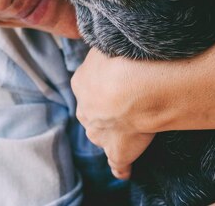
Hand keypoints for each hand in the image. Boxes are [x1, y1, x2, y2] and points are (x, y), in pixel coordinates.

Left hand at [72, 49, 169, 178]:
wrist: (134, 87)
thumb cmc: (122, 59)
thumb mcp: (106, 45)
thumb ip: (104, 52)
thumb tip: (106, 46)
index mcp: (80, 82)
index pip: (88, 84)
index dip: (104, 82)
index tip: (120, 79)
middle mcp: (85, 109)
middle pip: (92, 111)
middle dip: (104, 108)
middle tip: (128, 100)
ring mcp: (100, 132)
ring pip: (100, 133)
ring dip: (111, 131)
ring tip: (131, 125)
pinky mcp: (118, 150)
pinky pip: (117, 163)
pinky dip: (120, 167)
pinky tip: (123, 170)